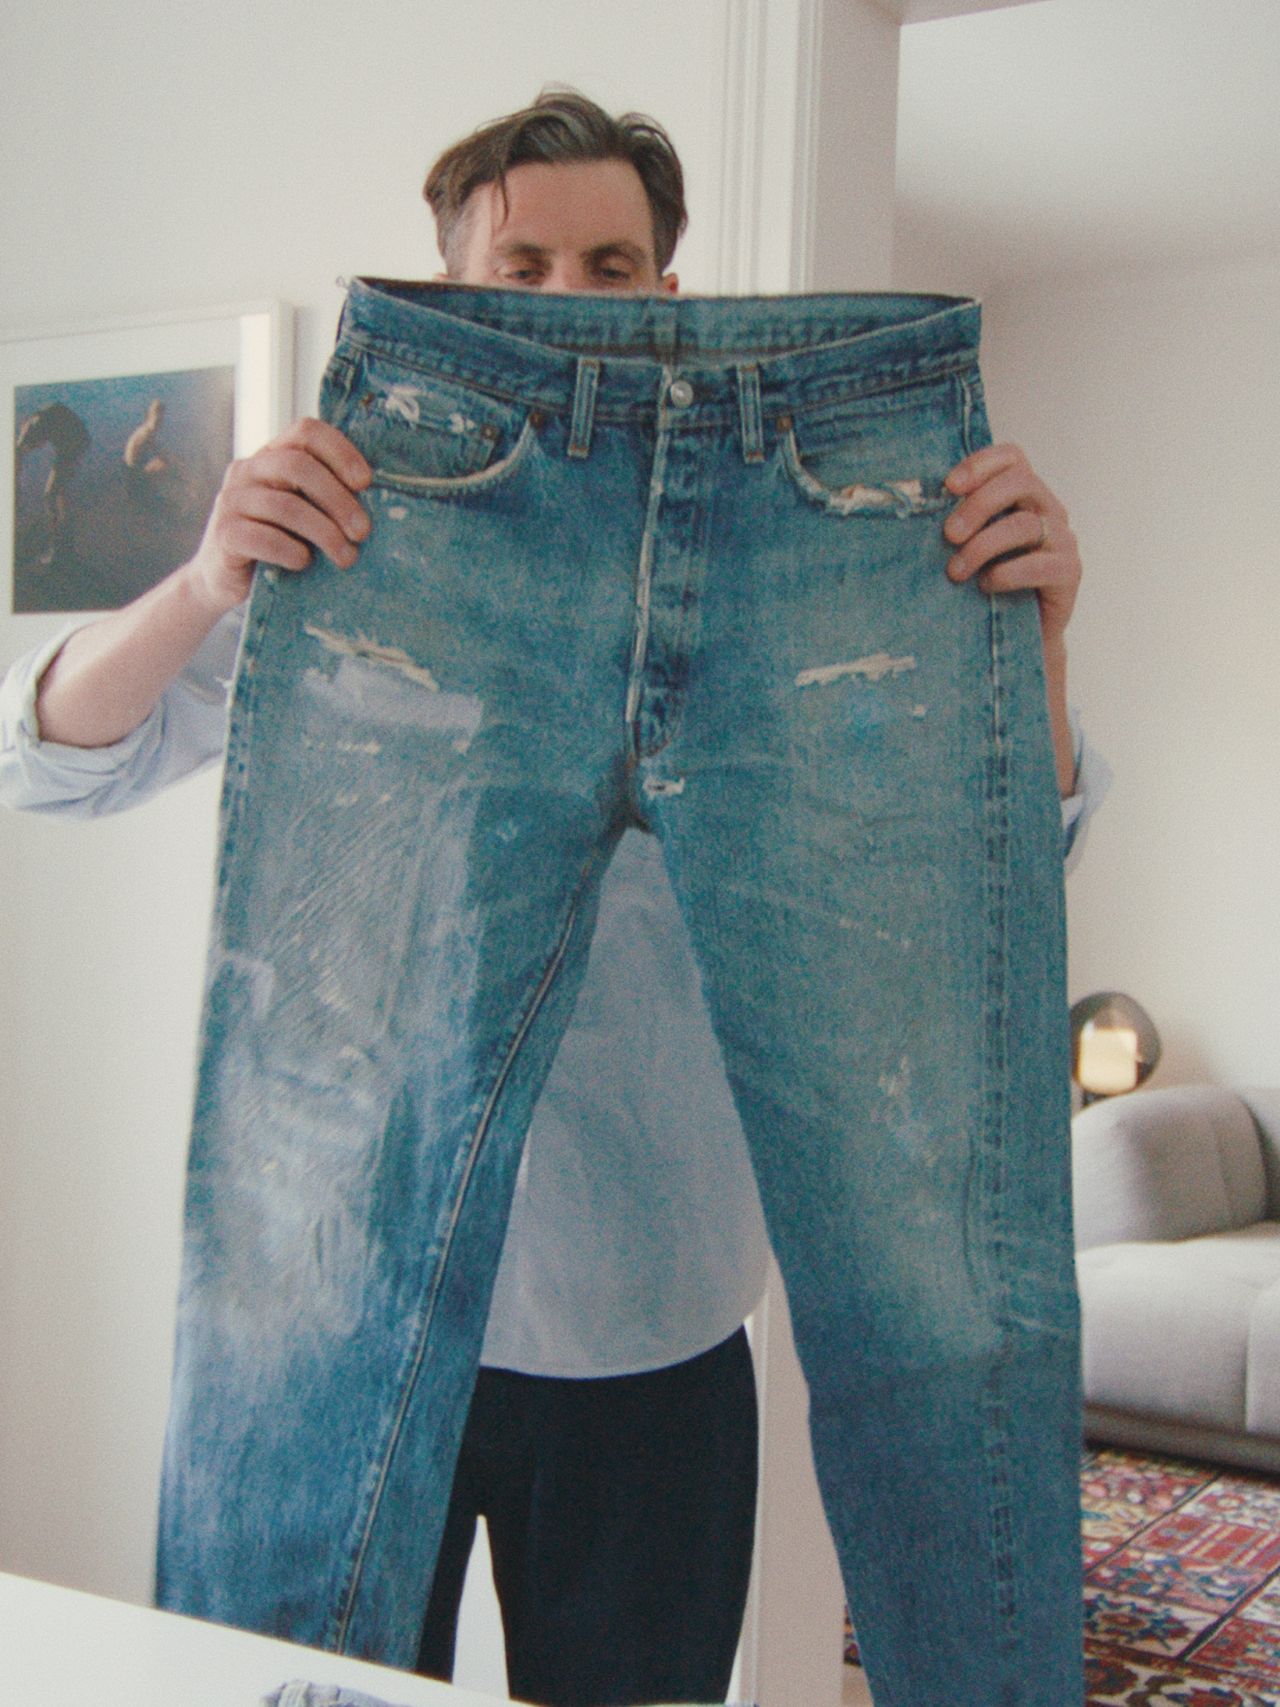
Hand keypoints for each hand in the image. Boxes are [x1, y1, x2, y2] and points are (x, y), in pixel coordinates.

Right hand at [188, 418, 373, 612]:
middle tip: (363, 531)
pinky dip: (292, 552)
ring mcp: (231, 501)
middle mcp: (247, 470)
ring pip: (285, 506)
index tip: (366, 483)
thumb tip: (382, 500)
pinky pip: (263, 538)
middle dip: (338, 500)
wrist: (225, 580)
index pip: (306, 432)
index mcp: (271, 456)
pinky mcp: (225, 535)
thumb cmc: (276, 542)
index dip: (340, 451)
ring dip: (324, 533)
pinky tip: (305, 563)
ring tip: (347, 557)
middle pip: (298, 466)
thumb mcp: (302, 512)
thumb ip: (325, 497)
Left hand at [942, 443, 1080, 654]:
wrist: (1019, 637)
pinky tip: (986, 584)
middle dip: (979, 505)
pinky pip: (1041, 564)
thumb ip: (957, 523)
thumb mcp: (969, 546)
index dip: (981, 464)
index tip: (948, 486)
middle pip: (1021, 482)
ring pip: (1026, 524)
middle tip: (948, 534)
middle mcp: (1049, 510)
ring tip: (956, 571)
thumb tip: (915, 506)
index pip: (1012, 457)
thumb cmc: (987, 585)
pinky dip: (1008, 573)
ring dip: (983, 546)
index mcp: (1025, 495)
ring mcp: (1062, 540)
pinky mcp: (1069, 573)